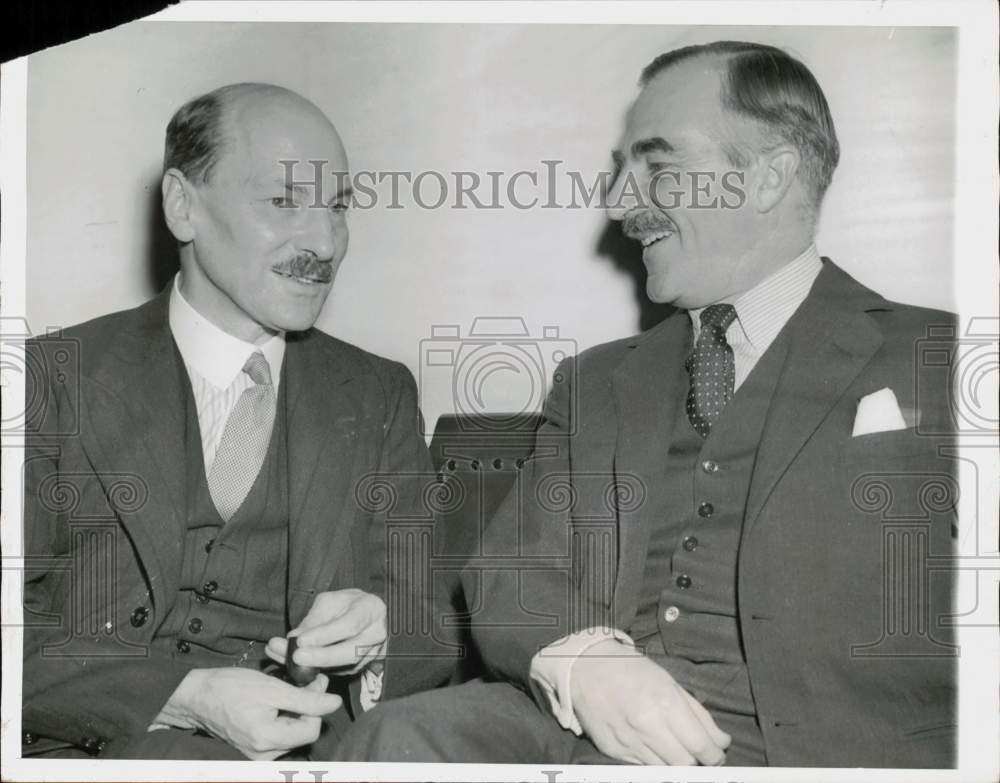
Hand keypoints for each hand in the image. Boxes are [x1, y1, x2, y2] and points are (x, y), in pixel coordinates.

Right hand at [153, 668, 341, 759]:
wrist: (196, 696)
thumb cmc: (229, 688)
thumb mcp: (272, 688)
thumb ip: (306, 699)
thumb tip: (334, 703)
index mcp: (268, 740)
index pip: (312, 730)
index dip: (317, 705)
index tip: (313, 682)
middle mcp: (264, 755)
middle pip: (303, 731)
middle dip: (307, 704)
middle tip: (303, 680)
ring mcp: (258, 754)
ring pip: (292, 731)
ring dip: (296, 708)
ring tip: (287, 687)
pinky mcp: (254, 748)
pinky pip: (279, 733)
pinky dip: (283, 715)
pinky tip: (277, 699)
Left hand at [266, 588, 385, 675]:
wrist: (366, 613)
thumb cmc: (347, 604)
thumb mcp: (330, 602)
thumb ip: (313, 620)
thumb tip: (293, 639)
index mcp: (371, 609)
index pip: (349, 625)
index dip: (324, 635)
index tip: (301, 640)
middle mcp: (376, 633)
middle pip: (350, 652)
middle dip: (321, 657)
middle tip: (296, 657)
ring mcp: (374, 653)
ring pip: (345, 667)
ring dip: (316, 666)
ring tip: (290, 660)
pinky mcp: (364, 667)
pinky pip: (341, 672)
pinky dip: (319, 670)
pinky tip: (301, 664)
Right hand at [570, 640, 730, 765]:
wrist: (583, 667)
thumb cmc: (629, 669)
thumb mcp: (669, 682)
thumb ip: (697, 713)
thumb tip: (720, 741)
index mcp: (665, 703)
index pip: (701, 746)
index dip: (715, 756)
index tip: (717, 754)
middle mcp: (647, 725)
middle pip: (685, 764)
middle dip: (697, 762)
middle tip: (699, 754)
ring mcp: (628, 741)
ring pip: (665, 771)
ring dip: (675, 764)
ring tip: (675, 750)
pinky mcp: (612, 750)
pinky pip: (642, 768)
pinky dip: (653, 762)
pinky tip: (652, 747)